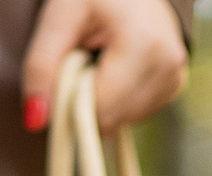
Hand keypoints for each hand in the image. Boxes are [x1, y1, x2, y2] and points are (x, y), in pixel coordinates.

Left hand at [22, 0, 187, 133]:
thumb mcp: (58, 18)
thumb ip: (41, 67)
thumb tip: (36, 120)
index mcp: (144, 46)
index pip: (100, 110)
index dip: (71, 103)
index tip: (63, 73)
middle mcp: (168, 66)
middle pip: (113, 120)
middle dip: (87, 101)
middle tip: (80, 63)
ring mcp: (176, 78)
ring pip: (123, 121)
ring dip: (102, 101)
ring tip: (98, 61)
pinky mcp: (175, 85)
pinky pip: (135, 113)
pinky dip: (118, 99)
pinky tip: (115, 68)